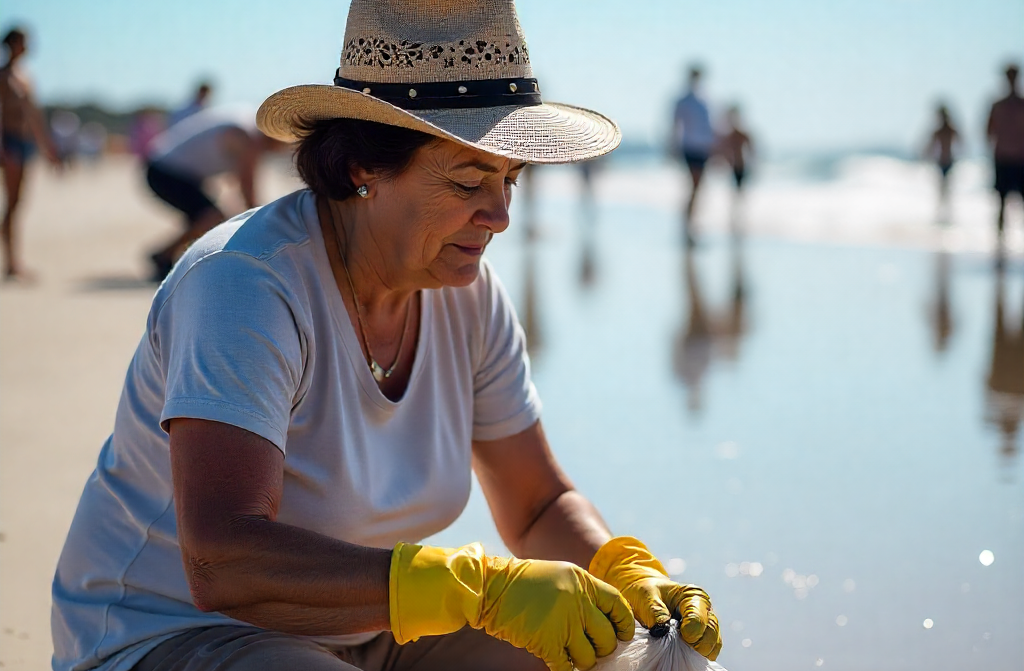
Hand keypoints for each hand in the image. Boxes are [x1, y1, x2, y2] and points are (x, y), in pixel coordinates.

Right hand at [390, 542, 633, 670]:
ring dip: (583, 661)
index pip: (617, 605)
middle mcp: (577, 601)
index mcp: (583, 582)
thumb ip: (583, 593)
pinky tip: (559, 664)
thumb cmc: (525, 582)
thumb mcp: (560, 574)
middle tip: (594, 649)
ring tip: (572, 655)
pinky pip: (566, 667)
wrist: (491, 587)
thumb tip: (605, 619)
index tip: (623, 634)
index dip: (624, 623)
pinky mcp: (546, 642)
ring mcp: (563, 623)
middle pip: (607, 636)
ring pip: (589, 657)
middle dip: (603, 648)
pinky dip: (565, 670)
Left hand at [589, 536, 721, 659]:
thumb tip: (663, 629)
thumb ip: (655, 611)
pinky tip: (685, 656)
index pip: (699, 618)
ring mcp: (706, 625)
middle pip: (711, 632)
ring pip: (713, 644)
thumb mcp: (646, 596)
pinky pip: (708, 651)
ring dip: (699, 652)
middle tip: (680, 648)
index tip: (680, 636)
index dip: (691, 631)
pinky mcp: (702, 638)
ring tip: (681, 653)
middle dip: (698, 644)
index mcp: (693, 596)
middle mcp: (704, 610)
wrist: (647, 597)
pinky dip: (698, 656)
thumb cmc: (647, 594)